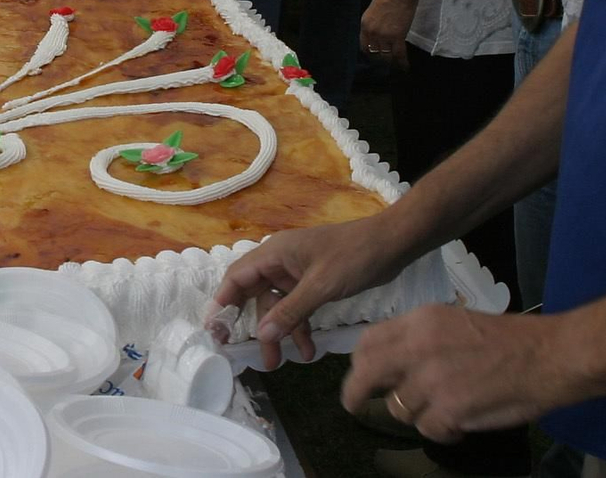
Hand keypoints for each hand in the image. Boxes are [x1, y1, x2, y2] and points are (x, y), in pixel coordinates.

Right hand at [208, 216, 412, 368]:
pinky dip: (299, 326)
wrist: (392, 244)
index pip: (236, 277)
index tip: (214, 330)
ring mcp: (296, 272)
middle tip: (244, 353)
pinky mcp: (312, 282)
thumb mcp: (321, 287)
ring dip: (279, 332)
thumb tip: (261, 336)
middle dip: (252, 325)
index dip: (222, 303)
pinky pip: (296, 307)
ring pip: (276, 305)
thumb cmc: (353, 257)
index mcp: (274, 253)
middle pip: (254, 294)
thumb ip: (290, 311)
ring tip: (282, 362)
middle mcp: (279, 261)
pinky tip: (309, 349)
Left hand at [341, 306, 570, 441]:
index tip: (357, 375)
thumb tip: (390, 361)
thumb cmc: (508, 339)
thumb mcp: (452, 321)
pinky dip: (442, 432)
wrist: (549, 355)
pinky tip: (459, 426)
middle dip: (355, 393)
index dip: (358, 362)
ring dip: (416, 413)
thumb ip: (418, 338)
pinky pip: (428, 429)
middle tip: (355, 406)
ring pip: (400, 407)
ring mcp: (433, 380)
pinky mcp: (451, 410)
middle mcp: (418, 348)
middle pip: (367, 373)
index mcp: (419, 322)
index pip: (368, 341)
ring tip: (443, 409)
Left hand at [360, 0, 416, 66]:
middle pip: (375, 52)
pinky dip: (402, 62)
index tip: (376, 56)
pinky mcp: (397, 36)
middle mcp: (371, 32)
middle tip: (388, 62)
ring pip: (387, 55)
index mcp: (364, 25)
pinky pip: (398, 54)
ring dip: (391, 61)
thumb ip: (374, 24)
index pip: (364, 46)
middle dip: (381, 59)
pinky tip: (405, 67)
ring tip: (396, 65)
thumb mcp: (374, 11)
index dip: (370, 53)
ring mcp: (383, 35)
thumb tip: (379, 33)